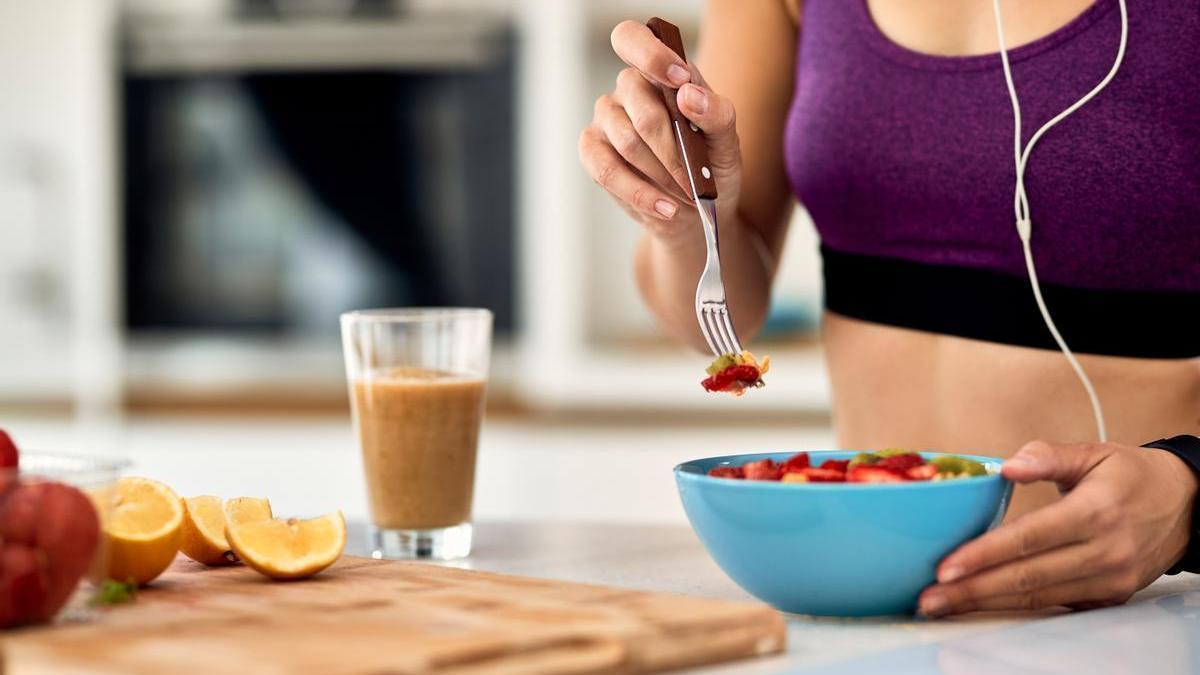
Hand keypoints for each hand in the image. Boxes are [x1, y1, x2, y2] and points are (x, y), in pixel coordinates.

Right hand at [578, 20, 742, 240]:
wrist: (697, 212)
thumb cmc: (711, 167)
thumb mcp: (727, 141)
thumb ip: (715, 112)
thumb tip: (687, 92)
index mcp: (659, 71)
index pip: (633, 38)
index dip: (650, 55)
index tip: (679, 79)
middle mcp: (627, 89)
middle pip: (643, 109)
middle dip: (674, 151)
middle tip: (694, 178)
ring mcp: (605, 119)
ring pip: (627, 142)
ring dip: (662, 175)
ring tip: (685, 194)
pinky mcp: (592, 152)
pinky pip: (607, 170)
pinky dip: (640, 193)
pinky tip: (665, 207)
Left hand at [918, 440, 1197, 616]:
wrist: (1188, 506)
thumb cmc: (1131, 476)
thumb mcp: (1093, 453)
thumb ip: (1046, 455)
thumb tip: (1006, 467)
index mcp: (1096, 511)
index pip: (1030, 538)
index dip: (984, 555)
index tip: (945, 566)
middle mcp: (1106, 551)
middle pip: (1027, 578)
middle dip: (973, 590)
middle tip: (930, 597)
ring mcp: (1110, 579)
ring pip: (1038, 598)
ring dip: (986, 604)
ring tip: (944, 605)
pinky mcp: (1110, 596)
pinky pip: (1055, 605)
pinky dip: (1016, 608)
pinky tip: (982, 606)